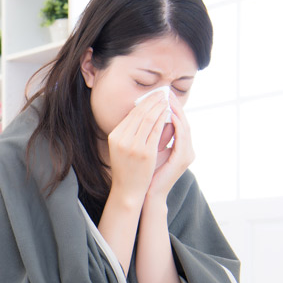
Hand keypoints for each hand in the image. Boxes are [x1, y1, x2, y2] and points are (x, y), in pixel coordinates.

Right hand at [106, 90, 171, 207]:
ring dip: (159, 107)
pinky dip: (163, 119)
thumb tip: (146, 112)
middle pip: (140, 114)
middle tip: (162, 93)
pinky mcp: (145, 153)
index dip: (143, 103)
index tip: (153, 95)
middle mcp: (121, 139)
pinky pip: (156, 130)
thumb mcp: (122, 148)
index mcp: (114, 136)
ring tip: (167, 100)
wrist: (127, 190)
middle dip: (152, 101)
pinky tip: (169, 113)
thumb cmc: (127, 169)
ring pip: (149, 119)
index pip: (131, 115)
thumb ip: (131, 132)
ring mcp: (133, 146)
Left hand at [146, 95, 194, 202]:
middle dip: (175, 106)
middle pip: (184, 121)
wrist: (148, 194)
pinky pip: (181, 136)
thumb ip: (153, 136)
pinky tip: (167, 114)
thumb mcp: (150, 150)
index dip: (171, 108)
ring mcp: (187, 154)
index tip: (162, 96)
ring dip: (176, 111)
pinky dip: (175, 123)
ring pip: (185, 126)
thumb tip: (146, 118)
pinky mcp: (182, 158)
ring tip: (167, 99)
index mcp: (181, 147)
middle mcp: (187, 149)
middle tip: (166, 92)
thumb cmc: (146, 173)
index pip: (178, 122)